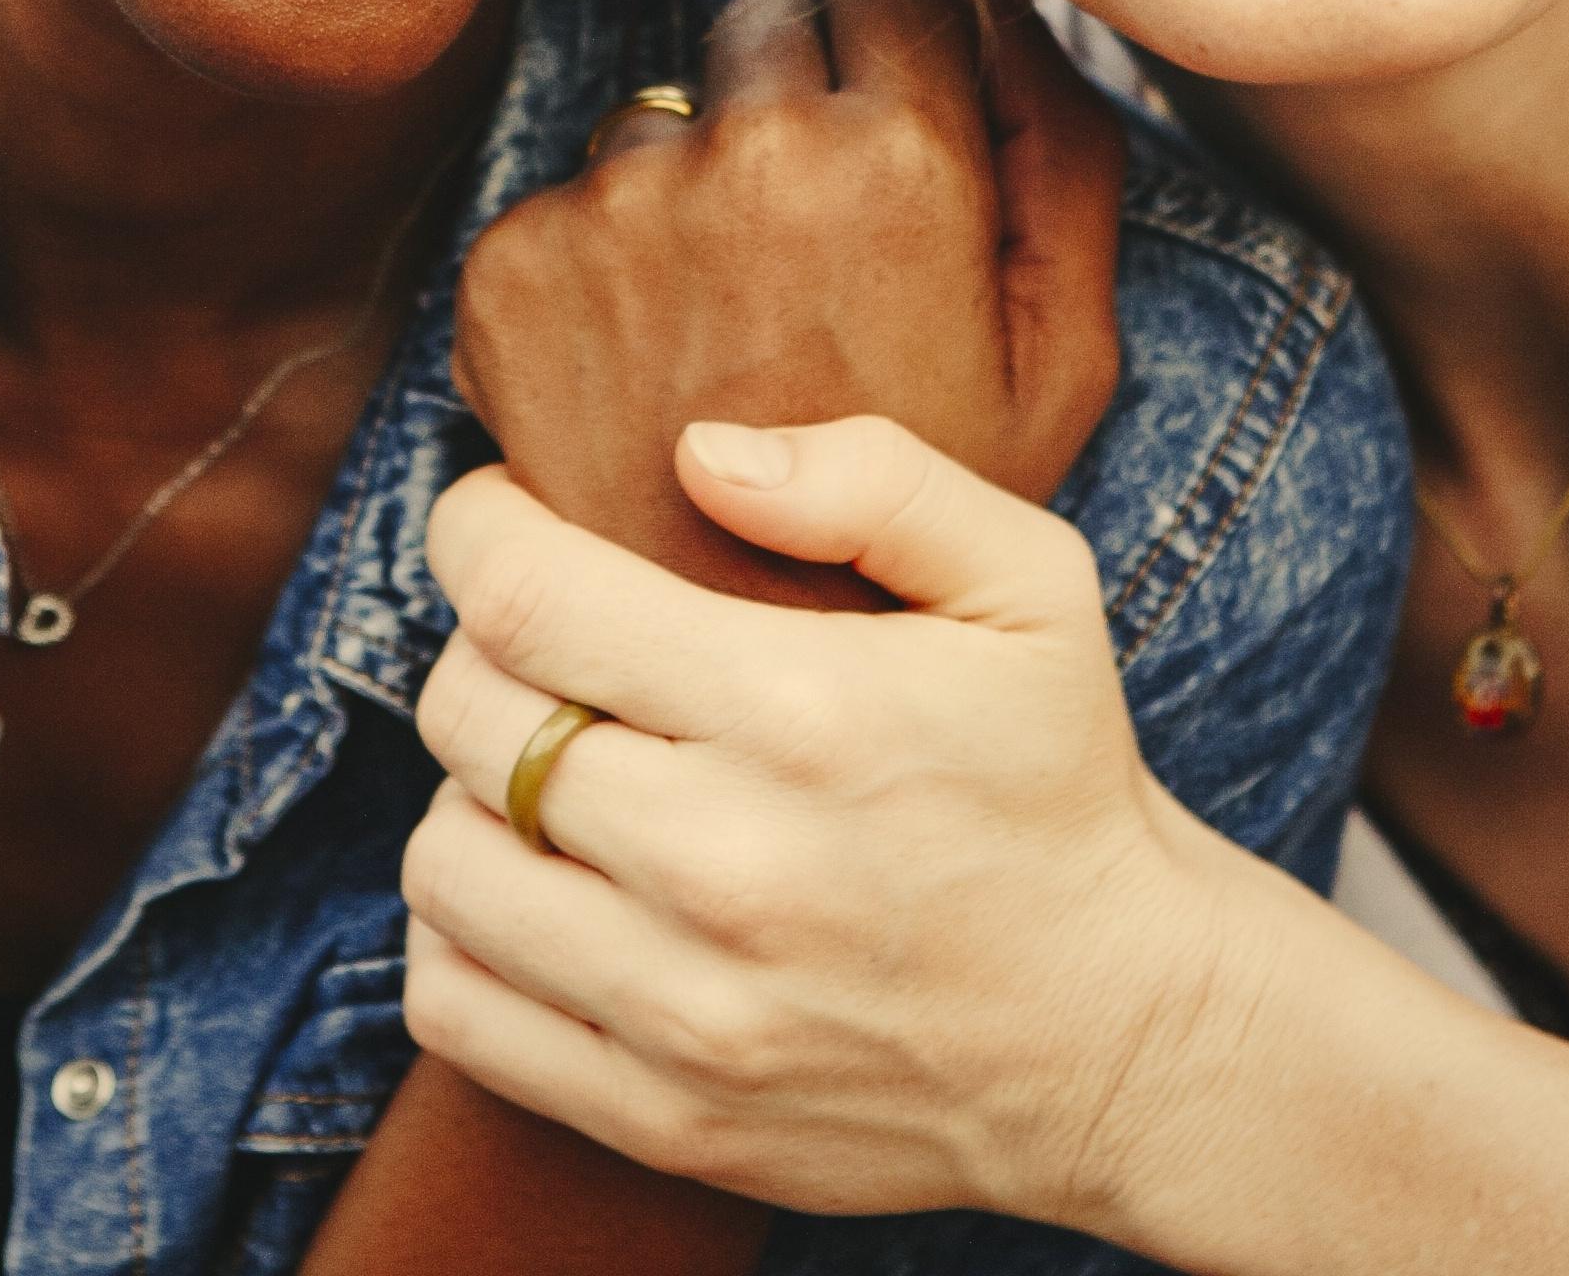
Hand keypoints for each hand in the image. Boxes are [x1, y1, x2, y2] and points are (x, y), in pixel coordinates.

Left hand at [403, 415, 1281, 1231]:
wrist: (1124, 1034)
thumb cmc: (1057, 780)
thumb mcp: (1029, 583)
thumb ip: (875, 479)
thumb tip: (698, 454)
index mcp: (805, 713)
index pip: (530, 601)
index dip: (478, 533)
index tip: (500, 515)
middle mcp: (728, 866)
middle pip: (467, 719)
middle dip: (478, 645)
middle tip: (542, 634)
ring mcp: (688, 1009)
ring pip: (444, 863)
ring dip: (470, 790)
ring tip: (547, 762)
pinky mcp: (665, 1115)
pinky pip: (457, 1009)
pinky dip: (461, 934)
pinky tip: (539, 884)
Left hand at [452, 0, 1122, 597]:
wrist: (752, 685)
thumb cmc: (930, 528)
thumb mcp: (1060, 355)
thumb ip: (1062, 146)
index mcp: (902, 158)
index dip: (893, 39)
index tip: (888, 116)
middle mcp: (750, 157)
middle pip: (761, 23)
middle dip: (788, 103)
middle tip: (808, 260)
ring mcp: (617, 208)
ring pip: (654, 121)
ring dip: (684, 190)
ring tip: (724, 344)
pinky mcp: (511, 270)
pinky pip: (561, 207)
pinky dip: (592, 272)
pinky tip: (642, 383)